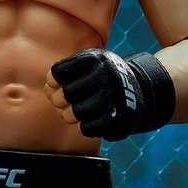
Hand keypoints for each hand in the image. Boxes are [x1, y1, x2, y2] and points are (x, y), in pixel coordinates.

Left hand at [44, 48, 174, 140]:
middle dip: (59, 100)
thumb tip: (48, 88)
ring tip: (73, 111)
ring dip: (68, 114)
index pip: (59, 72)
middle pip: (65, 94)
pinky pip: (86, 128)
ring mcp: (111, 98)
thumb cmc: (104, 74)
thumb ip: (67, 71)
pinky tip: (89, 118)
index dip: (52, 81)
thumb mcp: (90, 61)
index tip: (54, 84)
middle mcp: (104, 76)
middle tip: (61, 101)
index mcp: (95, 59)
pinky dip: (83, 125)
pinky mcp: (115, 120)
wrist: (139, 88)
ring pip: (74, 113)